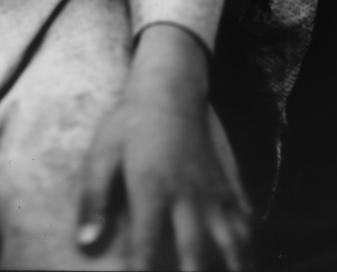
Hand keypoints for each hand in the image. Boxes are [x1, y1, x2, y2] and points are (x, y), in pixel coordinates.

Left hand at [76, 25, 251, 269]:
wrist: (171, 84)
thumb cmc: (130, 121)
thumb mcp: (102, 153)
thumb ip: (94, 199)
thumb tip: (85, 244)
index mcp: (151, 188)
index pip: (146, 246)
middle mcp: (187, 195)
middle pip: (197, 251)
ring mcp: (213, 192)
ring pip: (233, 242)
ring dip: (235, 268)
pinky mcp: (230, 186)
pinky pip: (247, 223)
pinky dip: (250, 248)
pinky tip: (248, 262)